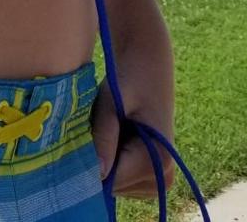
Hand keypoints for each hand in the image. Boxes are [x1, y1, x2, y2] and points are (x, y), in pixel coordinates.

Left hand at [90, 61, 175, 198]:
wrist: (146, 61)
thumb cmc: (128, 75)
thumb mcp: (111, 101)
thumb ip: (104, 136)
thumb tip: (97, 175)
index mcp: (159, 160)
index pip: (111, 181)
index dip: (90, 162)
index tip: (82, 136)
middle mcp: (164, 178)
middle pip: (112, 186)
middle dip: (98, 159)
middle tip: (101, 124)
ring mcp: (159, 180)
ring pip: (113, 183)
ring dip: (104, 158)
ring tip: (111, 126)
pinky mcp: (151, 176)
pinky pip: (119, 178)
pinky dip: (110, 158)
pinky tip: (115, 133)